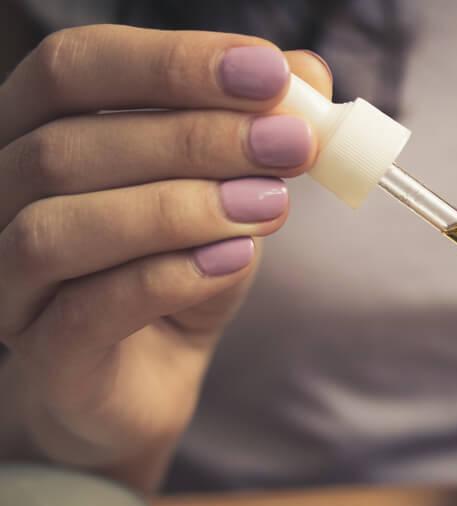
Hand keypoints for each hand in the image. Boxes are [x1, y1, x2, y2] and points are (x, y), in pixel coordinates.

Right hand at [0, 26, 331, 487]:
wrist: (151, 377)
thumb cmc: (177, 268)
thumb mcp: (226, 189)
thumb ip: (256, 130)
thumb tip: (310, 73)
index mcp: (36, 131)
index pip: (77, 68)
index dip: (171, 62)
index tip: (269, 73)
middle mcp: (2, 197)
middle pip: (69, 144)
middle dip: (196, 138)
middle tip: (291, 145)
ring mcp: (10, 281)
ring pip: (61, 227)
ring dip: (178, 209)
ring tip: (270, 207)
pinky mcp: (46, 357)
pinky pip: (88, 309)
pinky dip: (168, 277)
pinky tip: (234, 261)